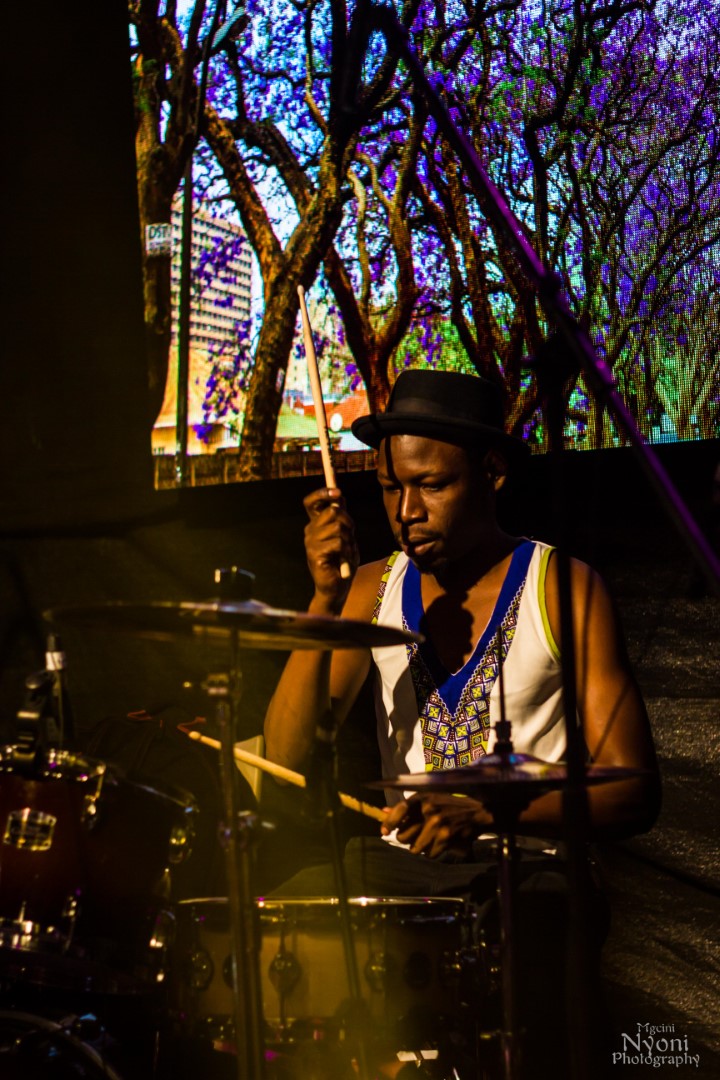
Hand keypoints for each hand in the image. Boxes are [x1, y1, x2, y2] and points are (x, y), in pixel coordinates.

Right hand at [303, 487, 358, 613]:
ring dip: (348, 540)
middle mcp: (310, 531)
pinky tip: (343, 561)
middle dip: (348, 522)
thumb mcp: (346, 536)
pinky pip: (338, 543)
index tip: (338, 492)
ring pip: (337, 527)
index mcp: (316, 525)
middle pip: (332, 512)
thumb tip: (340, 497)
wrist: (337, 587)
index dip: (322, 493)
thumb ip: (342, 518)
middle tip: (350, 537)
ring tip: (346, 552)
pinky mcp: (314, 554)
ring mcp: (310, 543)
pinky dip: (346, 551)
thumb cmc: (343, 561)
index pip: (311, 502)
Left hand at [381, 793, 490, 858]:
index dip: (389, 822)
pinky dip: (433, 852)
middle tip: (416, 836)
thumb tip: (383, 812)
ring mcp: (436, 823)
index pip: (399, 810)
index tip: (384, 831)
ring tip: (430, 840)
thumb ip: (407, 808)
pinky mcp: (445, 836)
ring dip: (421, 848)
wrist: (478, 812)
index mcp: (422, 797)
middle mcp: (428, 808)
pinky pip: (429, 854)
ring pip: (415, 848)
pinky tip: (440, 843)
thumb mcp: (429, 799)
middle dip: (407, 840)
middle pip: (403, 836)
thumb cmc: (450, 805)